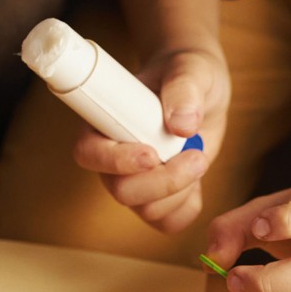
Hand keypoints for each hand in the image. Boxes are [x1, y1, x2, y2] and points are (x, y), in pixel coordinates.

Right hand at [71, 44, 226, 233]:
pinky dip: (188, 206)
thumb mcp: (191, 69)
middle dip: (163, 181)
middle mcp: (112, 158)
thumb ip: (183, 89)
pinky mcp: (159, 197)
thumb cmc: (187, 71)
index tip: (151, 154)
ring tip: (200, 155)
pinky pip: (168, 221)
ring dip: (180, 191)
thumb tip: (182, 124)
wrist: (201, 87)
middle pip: (121, 191)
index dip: (116, 161)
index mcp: (102, 121)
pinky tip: (198, 176)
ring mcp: (134, 181)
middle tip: (196, 155)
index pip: (89, 154)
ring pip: (146, 210)